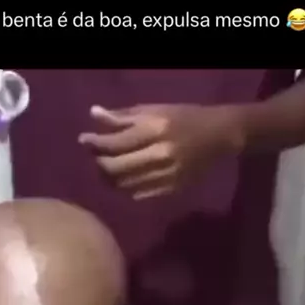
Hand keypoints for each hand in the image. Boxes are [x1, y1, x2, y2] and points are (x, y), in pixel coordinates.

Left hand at [78, 104, 243, 198]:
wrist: (220, 136)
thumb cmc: (185, 117)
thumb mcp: (155, 110)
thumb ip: (123, 116)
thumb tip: (94, 114)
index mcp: (155, 130)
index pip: (115, 142)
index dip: (94, 143)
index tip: (84, 140)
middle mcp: (160, 154)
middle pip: (115, 167)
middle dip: (99, 163)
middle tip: (96, 157)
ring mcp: (167, 175)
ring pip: (124, 184)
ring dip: (110, 178)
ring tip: (108, 168)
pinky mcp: (172, 189)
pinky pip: (139, 194)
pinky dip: (127, 187)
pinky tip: (126, 178)